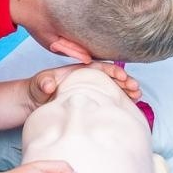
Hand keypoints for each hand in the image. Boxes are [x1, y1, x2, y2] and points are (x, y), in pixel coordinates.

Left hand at [26, 61, 141, 108]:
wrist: (35, 101)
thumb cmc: (38, 88)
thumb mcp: (38, 84)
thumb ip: (43, 82)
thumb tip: (49, 85)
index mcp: (80, 71)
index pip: (100, 67)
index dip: (113, 71)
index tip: (122, 76)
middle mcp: (89, 79)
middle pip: (111, 77)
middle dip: (125, 80)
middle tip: (135, 88)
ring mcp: (92, 90)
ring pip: (113, 88)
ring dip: (126, 91)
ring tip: (138, 96)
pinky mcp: (93, 101)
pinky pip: (110, 99)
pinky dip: (121, 101)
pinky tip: (132, 105)